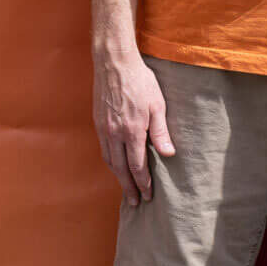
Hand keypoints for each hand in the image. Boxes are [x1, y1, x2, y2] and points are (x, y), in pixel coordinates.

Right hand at [93, 51, 172, 205]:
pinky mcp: (98, 122)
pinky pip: (103, 148)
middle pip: (121, 169)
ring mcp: (104, 128)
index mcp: (132, 130)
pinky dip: (110, 162)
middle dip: (129, 187)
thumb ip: (161, 131)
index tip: (148, 195)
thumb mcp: (158, 104)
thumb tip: (168, 154)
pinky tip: (115, 165)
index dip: (143, 183)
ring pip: (110, 160)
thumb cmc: (140, 80)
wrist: (114, 62)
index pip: (137, 166)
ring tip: (125, 188)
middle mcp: (115, 133)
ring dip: (118, 177)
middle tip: (135, 202)